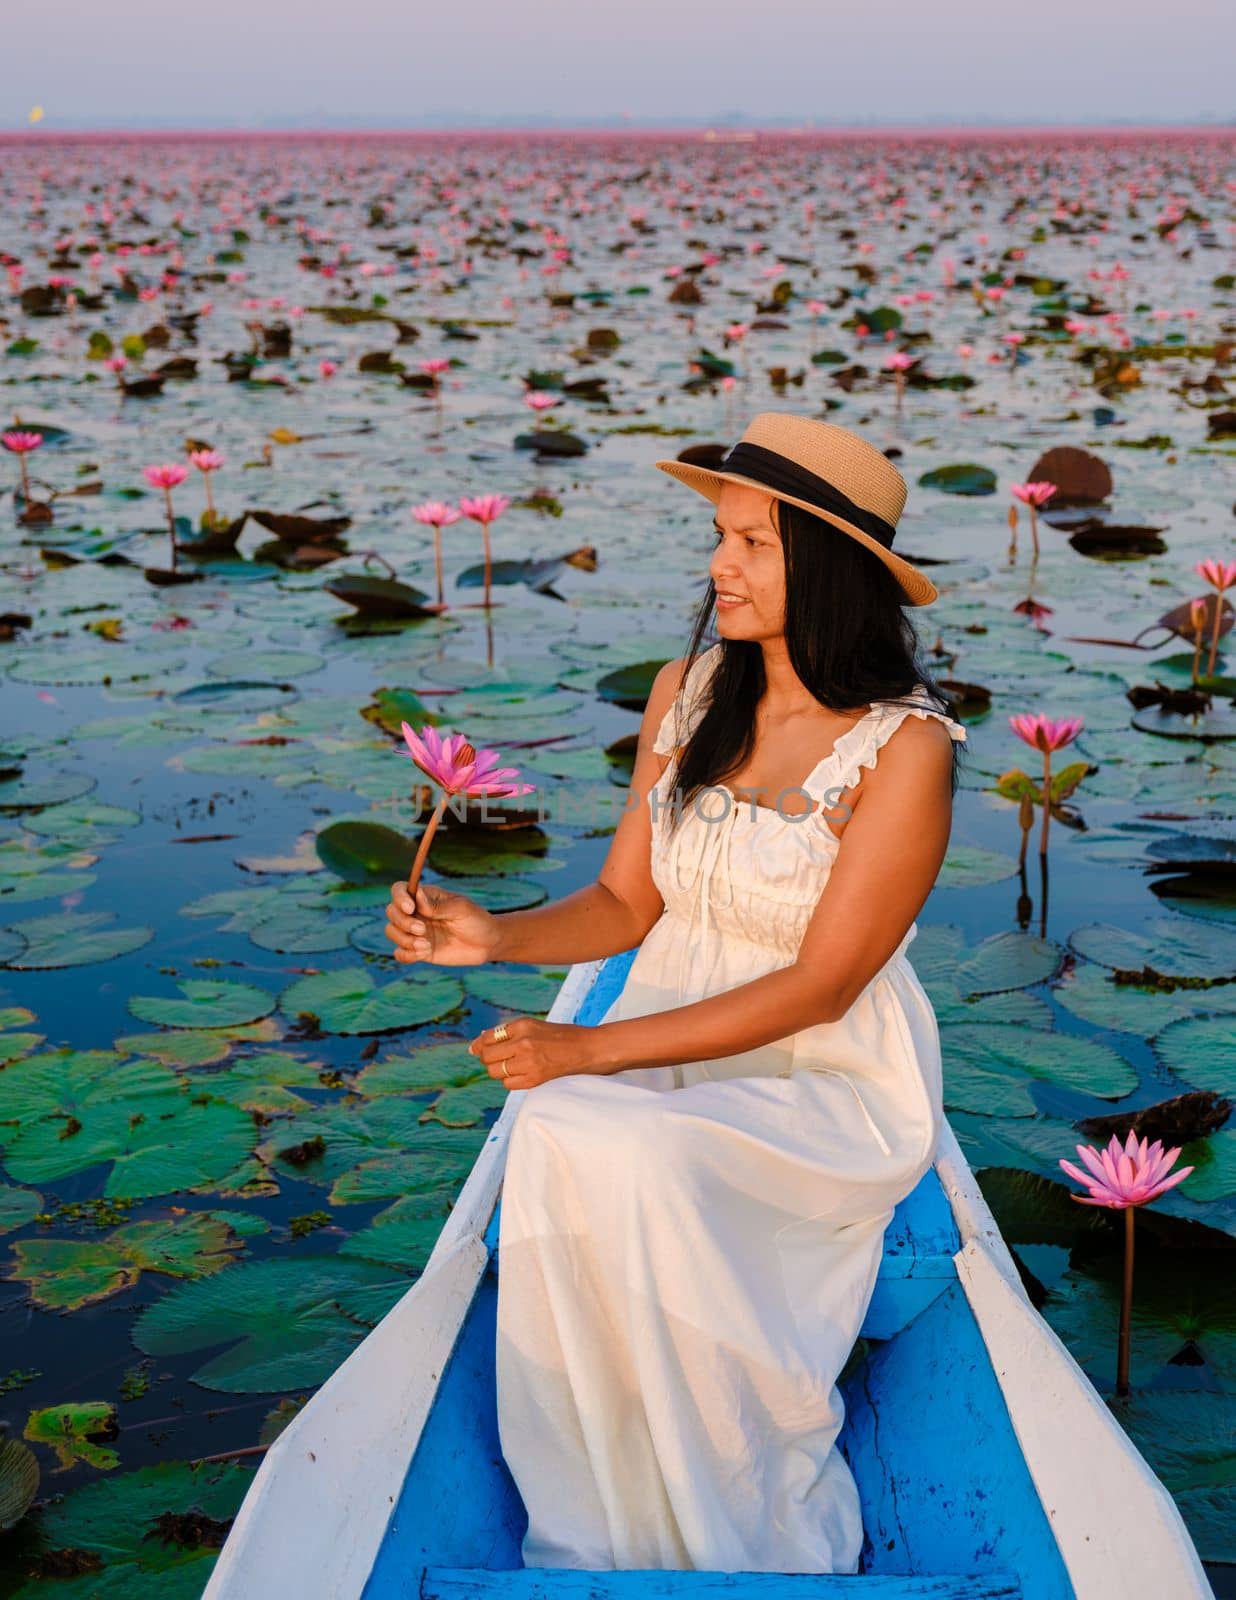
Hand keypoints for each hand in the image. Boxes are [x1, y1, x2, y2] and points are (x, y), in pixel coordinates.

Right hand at [385, 880, 500, 966]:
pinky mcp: (418, 950)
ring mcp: (415, 932)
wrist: (487, 944)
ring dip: (404, 940)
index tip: (410, 908)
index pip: (399, 890)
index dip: (399, 898)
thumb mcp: (461, 909)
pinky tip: (424, 953)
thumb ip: (438, 905)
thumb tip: (417, 897)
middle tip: (423, 930)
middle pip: (392, 912)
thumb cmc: (476, 920)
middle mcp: (416, 913)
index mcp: (425, 897)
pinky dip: (406, 954)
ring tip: (425, 945)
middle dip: (403, 923)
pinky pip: (399, 953)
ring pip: (391, 932)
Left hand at [468, 1017, 600, 1091]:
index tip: (475, 1048)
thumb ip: (506, 1032)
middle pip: (487, 1056)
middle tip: (494, 1058)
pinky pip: (507, 1083)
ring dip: (496, 1070)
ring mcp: (529, 1063)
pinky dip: (509, 1080)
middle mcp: (524, 1043)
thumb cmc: (558, 1036)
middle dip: (485, 1058)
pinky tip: (519, 1073)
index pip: (488, 1037)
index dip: (478, 1045)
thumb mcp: (532, 1026)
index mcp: (522, 1025)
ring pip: (495, 1072)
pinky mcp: (534, 1079)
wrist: (585, 1049)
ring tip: (508, 1065)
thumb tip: (478, 1042)